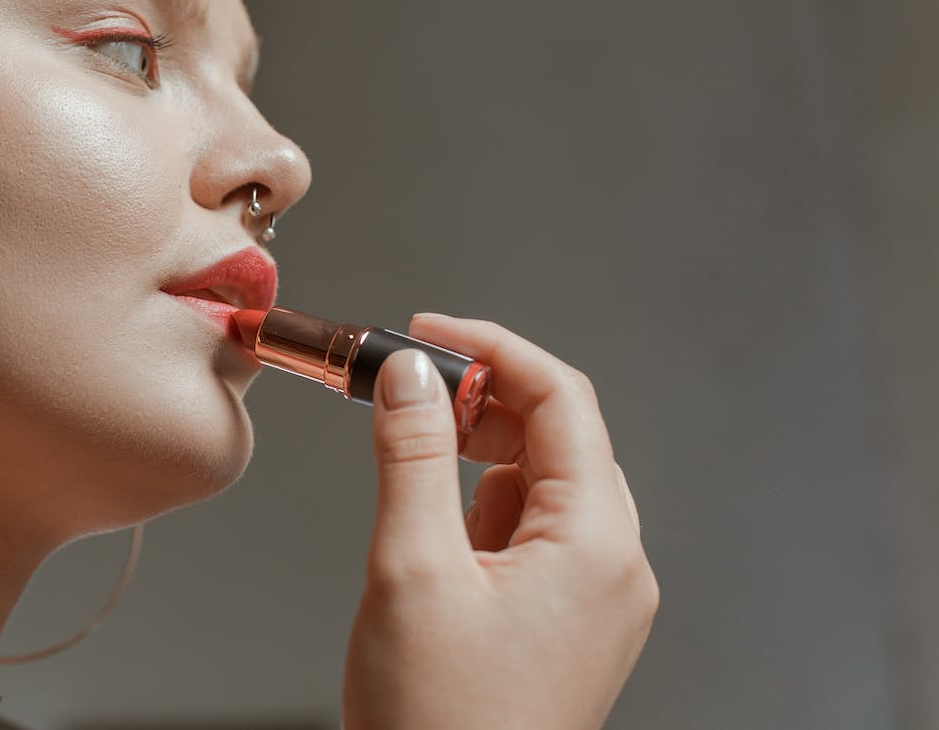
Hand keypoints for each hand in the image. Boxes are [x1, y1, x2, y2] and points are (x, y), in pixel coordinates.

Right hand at [342, 315, 656, 729]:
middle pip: (560, 436)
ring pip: (546, 483)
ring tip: (413, 463)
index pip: (563, 399)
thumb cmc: (441, 722)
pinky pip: (537, 532)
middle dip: (482, 401)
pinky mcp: (569, 622)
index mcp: (596, 545)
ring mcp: (597, 598)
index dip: (491, 348)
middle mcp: (614, 566)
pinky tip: (437, 530)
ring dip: (480, 454)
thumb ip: (414, 455)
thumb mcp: (411, 568)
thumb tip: (411, 375)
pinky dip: (486, 507)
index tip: (425, 331)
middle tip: (406, 388)